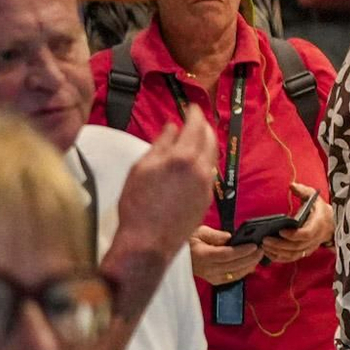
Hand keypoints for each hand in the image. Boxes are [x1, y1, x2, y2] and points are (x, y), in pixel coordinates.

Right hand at [113, 109, 216, 262]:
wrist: (148, 242)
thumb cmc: (138, 207)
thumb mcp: (141, 170)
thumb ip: (159, 145)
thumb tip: (172, 127)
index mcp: (182, 158)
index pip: (195, 126)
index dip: (194, 114)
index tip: (192, 107)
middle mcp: (200, 169)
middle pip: (209, 139)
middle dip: (204, 126)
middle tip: (197, 119)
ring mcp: (206, 184)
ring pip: (212, 156)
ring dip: (207, 143)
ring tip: (197, 138)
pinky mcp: (207, 199)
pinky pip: (209, 173)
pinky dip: (204, 161)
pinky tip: (195, 163)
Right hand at [189, 225, 264, 285]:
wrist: (176, 255)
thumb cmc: (189, 241)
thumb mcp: (199, 232)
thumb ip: (215, 235)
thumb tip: (230, 238)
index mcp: (202, 255)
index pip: (226, 255)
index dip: (241, 251)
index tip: (254, 245)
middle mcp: (206, 269)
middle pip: (233, 266)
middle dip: (250, 258)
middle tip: (262, 249)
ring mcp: (209, 277)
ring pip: (234, 274)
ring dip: (249, 266)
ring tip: (259, 256)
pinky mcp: (213, 280)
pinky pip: (231, 278)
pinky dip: (243, 272)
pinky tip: (251, 265)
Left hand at [261, 183, 331, 263]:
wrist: (332, 223)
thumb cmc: (319, 209)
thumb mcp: (314, 197)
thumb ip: (303, 191)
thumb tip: (291, 185)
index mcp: (318, 224)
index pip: (306, 234)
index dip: (293, 234)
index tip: (280, 231)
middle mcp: (315, 238)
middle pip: (296, 247)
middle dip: (279, 245)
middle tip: (264, 239)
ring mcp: (310, 247)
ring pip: (293, 255)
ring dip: (277, 252)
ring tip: (263, 246)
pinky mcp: (305, 252)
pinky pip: (292, 258)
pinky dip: (280, 258)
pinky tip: (269, 253)